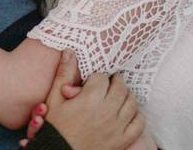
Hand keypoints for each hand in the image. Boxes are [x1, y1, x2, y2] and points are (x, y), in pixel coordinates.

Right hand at [20, 50, 145, 149]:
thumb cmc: (56, 128)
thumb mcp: (54, 99)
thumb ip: (64, 74)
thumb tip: (69, 52)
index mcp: (90, 99)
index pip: (102, 77)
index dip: (97, 77)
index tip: (94, 81)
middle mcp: (106, 112)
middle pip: (120, 87)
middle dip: (115, 81)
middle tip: (110, 82)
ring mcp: (117, 127)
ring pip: (131, 103)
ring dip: (127, 95)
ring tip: (119, 95)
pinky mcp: (123, 140)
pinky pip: (138, 123)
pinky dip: (136, 115)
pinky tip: (127, 112)